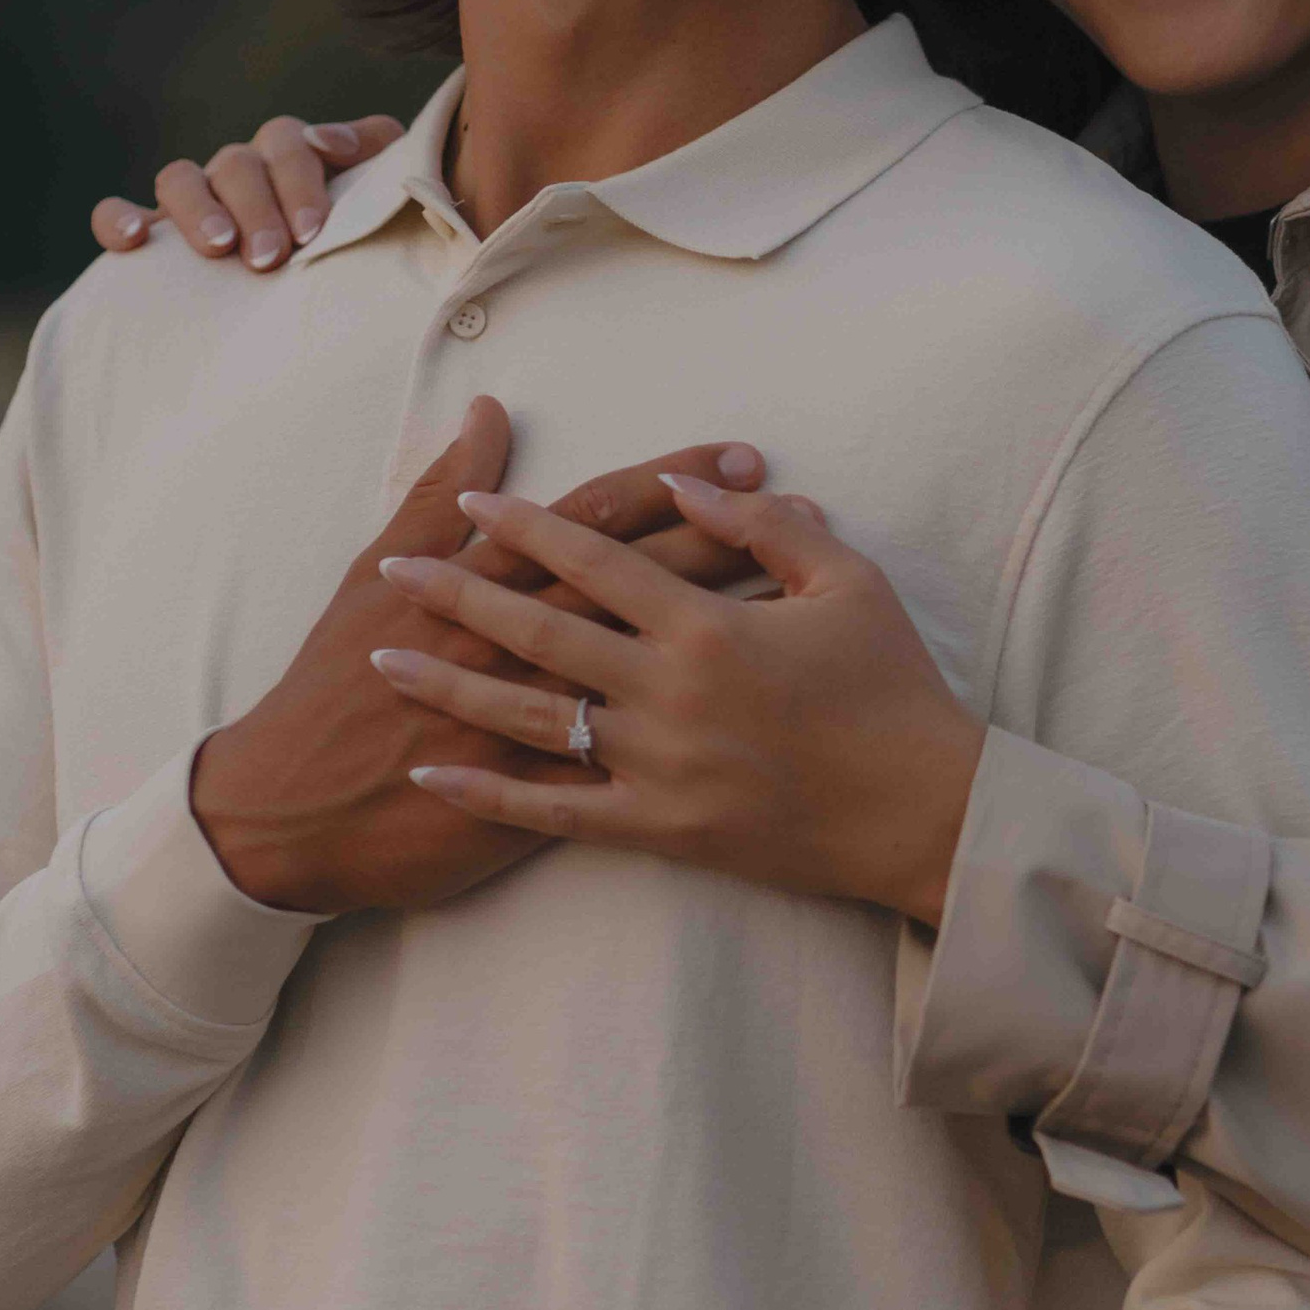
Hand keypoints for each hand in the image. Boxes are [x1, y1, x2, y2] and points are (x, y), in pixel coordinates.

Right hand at [93, 111, 405, 268]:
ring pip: (179, 177)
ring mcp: (194, 198)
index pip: (289, 142)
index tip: (313, 229)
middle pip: (238, 163)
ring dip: (198, 209)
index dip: (300, 177)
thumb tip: (337, 142)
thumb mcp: (375, 200)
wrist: (316, 297)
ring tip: (218, 249)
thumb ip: (378, 161)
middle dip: (256, 207)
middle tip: (271, 256)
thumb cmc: (353, 244)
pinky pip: (118, 212)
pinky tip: (134, 241)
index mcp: (290, 156)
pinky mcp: (151, 232)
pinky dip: (118, 219)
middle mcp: (240, 170)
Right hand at [192, 405, 770, 913]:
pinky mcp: (547, 802)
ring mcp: (542, 728)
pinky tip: (758, 715)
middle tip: (804, 508)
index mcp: (487, 588)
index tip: (745, 457)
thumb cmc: (330, 686)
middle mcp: (526, 650)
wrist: (290, 810)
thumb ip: (437, 496)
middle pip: (646, 583)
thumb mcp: (370, 576)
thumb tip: (486, 414)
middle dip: (729, 542)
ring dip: (731, 627)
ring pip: (655, 666)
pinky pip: (645, 760)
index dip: (676, 484)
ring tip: (803, 595)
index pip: (601, 519)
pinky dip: (702, 731)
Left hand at [370, 475, 985, 927]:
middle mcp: (669, 692)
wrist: (925, 813)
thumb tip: (685, 479)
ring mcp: (658, 766)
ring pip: (531, 718)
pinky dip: (489, 793)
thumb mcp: (847, 582)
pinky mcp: (660, 829)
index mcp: (708, 624)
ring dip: (451, 685)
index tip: (471, 503)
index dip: (528, 525)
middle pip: (540, 631)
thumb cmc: (894, 689)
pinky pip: (556, 812)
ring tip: (384, 659)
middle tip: (395, 571)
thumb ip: (764, 524)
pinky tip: (432, 772)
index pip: (596, 557)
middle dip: (459, 595)